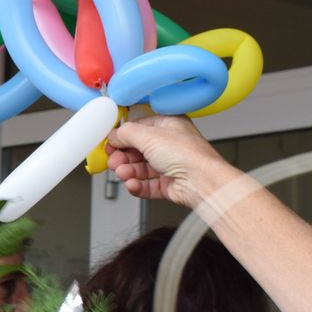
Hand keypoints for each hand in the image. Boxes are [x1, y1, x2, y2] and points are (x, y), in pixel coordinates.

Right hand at [107, 115, 226, 206]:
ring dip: (128, 172)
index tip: (109, 143)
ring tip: (123, 173)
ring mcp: (170, 166)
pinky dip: (137, 185)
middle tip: (114, 161)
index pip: (140, 128)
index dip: (123, 136)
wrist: (202, 182)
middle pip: (138, 150)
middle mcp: (170, 145)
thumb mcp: (149, 135)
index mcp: (169, 125)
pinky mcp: (169, 184)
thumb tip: (113, 135)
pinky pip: (147, 184)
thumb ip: (126, 133)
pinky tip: (132, 184)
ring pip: (141, 169)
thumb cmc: (188, 155)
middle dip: (123, 157)